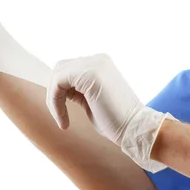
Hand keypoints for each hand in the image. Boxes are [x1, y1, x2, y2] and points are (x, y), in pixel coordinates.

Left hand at [46, 53, 171, 171]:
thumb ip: (76, 90)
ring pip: (57, 75)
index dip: (58, 89)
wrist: (136, 129)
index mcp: (100, 64)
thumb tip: (56, 88)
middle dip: (54, 92)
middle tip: (60, 115)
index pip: (68, 68)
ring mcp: (94, 64)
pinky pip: (58, 82)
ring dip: (53, 99)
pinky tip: (63, 119)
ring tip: (62, 119)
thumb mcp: (91, 100)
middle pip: (60, 68)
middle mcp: (97, 60)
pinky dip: (55, 102)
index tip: (59, 110)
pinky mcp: (89, 74)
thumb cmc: (116, 121)